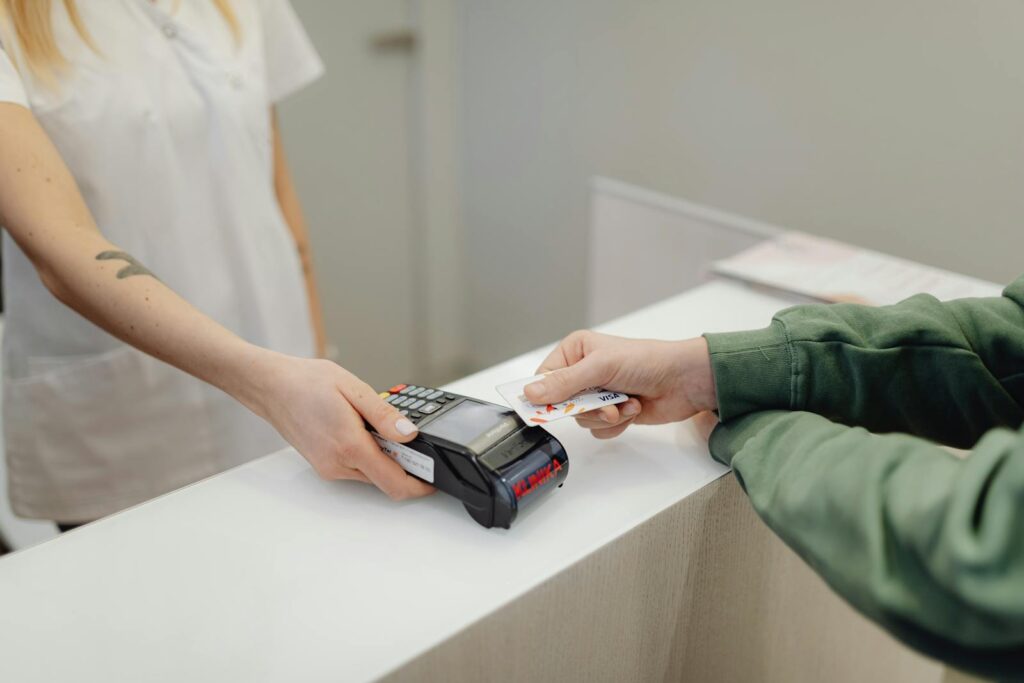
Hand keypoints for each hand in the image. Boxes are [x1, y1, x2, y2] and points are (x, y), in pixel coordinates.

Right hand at [246, 351, 433, 499]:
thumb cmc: (306, 383)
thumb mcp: (354, 389)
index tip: (433, 479)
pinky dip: (366, 454)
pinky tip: (359, 429)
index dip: (419, 485)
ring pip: (370, 474)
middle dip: (403, 464)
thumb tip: (410, 434)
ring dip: (382, 457)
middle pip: (384, 479)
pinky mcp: (323, 465)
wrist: (271, 387)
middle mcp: (338, 465)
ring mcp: (329, 468)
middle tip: (408, 437)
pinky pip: (355, 468)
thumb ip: (385, 416)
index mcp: (350, 446)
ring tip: (375, 424)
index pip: (394, 482)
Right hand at [524, 331, 716, 439]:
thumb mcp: (600, 367)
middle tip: (604, 404)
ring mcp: (599, 394)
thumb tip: (530, 393)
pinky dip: (616, 424)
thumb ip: (564, 383)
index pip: (545, 378)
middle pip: (561, 404)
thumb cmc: (646, 361)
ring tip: (625, 403)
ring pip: (581, 420)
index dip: (545, 396)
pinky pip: (599, 430)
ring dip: (605, 416)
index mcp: (576, 351)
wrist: (684, 380)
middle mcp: (584, 372)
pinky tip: (633, 409)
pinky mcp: (613, 412)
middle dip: (585, 408)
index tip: (548, 409)